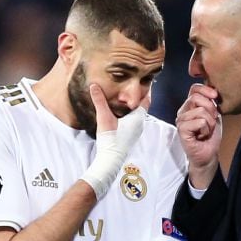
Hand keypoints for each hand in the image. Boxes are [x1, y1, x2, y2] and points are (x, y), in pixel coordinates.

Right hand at [80, 84, 146, 198]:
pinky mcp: (130, 136)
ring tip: (125, 97)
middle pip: (142, 106)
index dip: (146, 90)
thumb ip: (99, 101)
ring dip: (133, 106)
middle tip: (133, 85)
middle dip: (138, 96)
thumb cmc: (111, 138)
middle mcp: (140, 123)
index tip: (145, 80)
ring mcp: (136, 131)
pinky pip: (132, 121)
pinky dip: (129, 114)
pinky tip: (120, 112)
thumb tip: (94, 86)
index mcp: (138, 117)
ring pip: (137, 114)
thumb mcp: (104, 117)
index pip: (146, 99)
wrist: (110, 159)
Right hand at [175, 84, 221, 187]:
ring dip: (210, 123)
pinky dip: (206, 129)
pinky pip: (200, 122)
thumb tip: (214, 92)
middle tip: (212, 121)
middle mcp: (183, 111)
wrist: (208, 155)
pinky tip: (202, 136)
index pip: (194, 88)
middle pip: (196, 98)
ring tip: (206, 131)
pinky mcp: (181, 129)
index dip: (206, 90)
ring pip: (201, 111)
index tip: (216, 97)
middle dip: (211, 109)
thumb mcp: (214, 116)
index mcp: (189, 106)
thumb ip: (211, 103)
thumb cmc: (210, 136)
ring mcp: (180, 120)